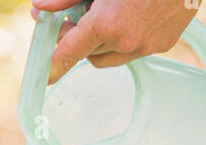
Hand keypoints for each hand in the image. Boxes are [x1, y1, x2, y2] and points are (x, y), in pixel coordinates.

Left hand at [31, 0, 201, 84]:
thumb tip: (41, 7)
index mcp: (106, 24)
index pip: (69, 53)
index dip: (53, 66)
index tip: (44, 76)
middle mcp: (126, 42)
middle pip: (90, 55)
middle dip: (80, 41)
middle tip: (76, 19)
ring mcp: (147, 46)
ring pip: (113, 57)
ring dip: (104, 42)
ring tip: (109, 13)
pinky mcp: (163, 45)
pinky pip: (135, 50)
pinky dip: (127, 38)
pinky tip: (133, 13)